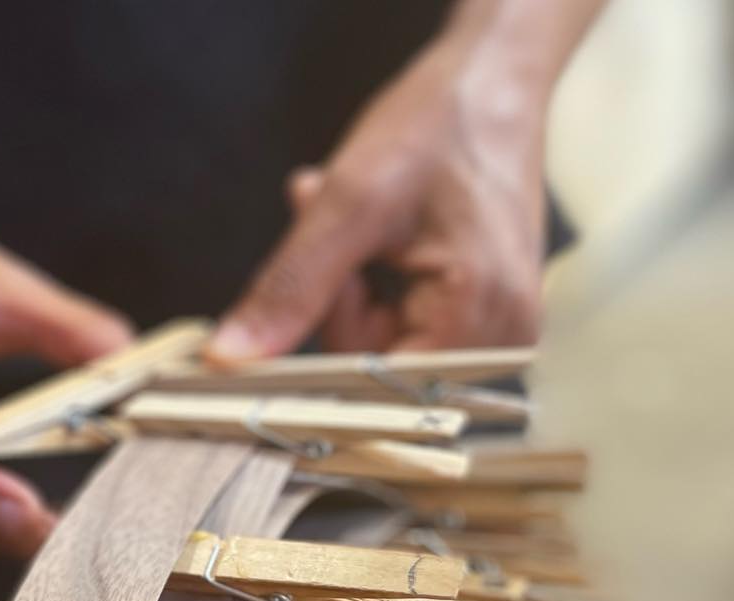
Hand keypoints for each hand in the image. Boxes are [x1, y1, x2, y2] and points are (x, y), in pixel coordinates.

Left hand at [210, 41, 546, 359]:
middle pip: (377, 371)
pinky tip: (381, 241)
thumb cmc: (438, 126)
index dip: (324, 339)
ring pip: (381, 354)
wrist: (493, 86)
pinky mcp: (482, 325)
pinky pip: (401, 336)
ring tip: (363, 225)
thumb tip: (232, 358)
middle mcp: (501, 344)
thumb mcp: (350, 202)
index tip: (310, 277)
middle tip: (339, 228)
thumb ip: (291, 287)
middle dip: (341, 302)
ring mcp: (496, 337)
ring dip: (352, 294)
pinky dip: (374, 294)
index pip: (373, 382)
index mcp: (481, 318)